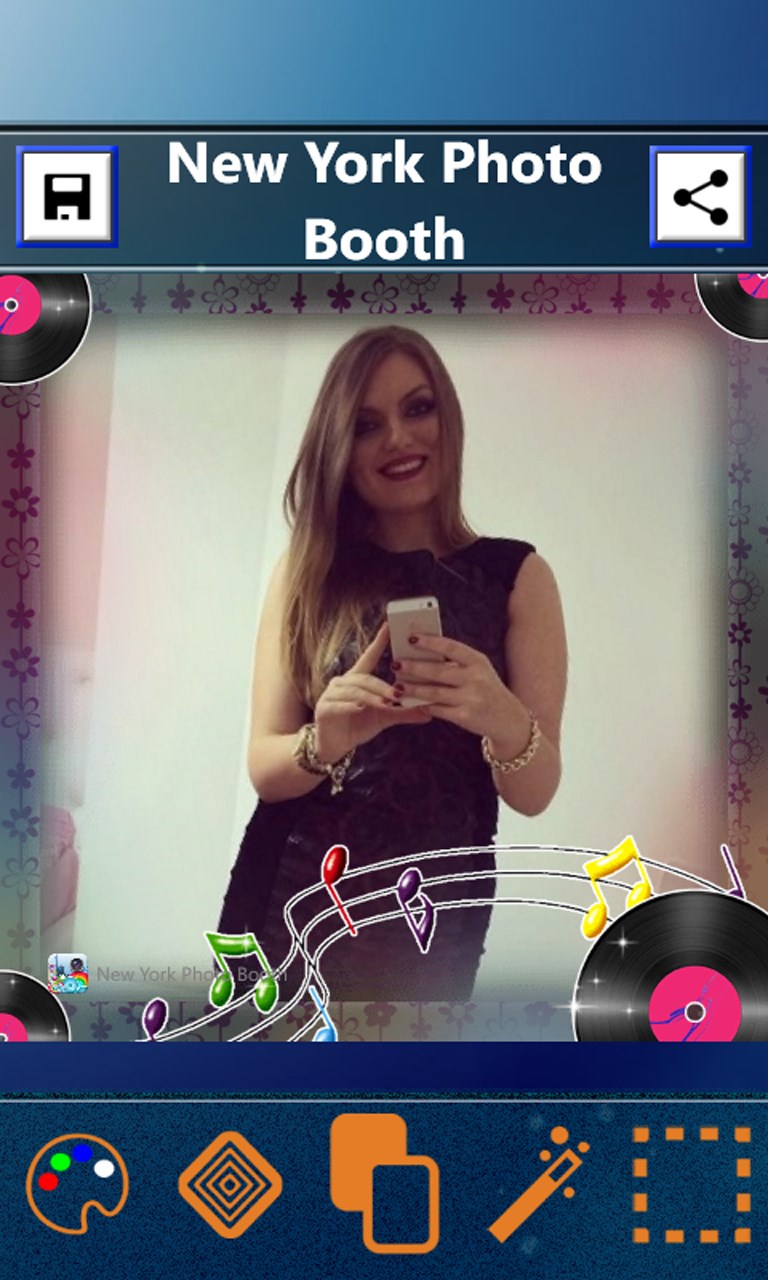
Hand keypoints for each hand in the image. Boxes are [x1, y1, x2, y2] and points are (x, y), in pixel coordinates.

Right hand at [314, 623, 431, 761]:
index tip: (389, 626)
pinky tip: (360, 708)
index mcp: (357, 680)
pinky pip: (338, 705)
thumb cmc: (358, 726)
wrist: (334, 747)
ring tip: (385, 703)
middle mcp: (342, 683)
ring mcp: (331, 695)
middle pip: (365, 678)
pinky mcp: (324, 709)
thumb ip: (403, 713)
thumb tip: (429, 712)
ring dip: (371, 696)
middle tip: (398, 694)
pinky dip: (350, 705)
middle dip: (382, 686)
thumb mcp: (383, 718)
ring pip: (354, 690)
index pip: (368, 656)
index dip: (378, 642)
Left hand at [393, 633, 529, 749]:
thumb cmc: (487, 689)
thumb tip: (420, 656)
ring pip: (434, 692)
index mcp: (478, 661)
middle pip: (438, 671)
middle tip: (395, 664)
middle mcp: (476, 679)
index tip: (410, 637)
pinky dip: (423, 705)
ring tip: (397, 686)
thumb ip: (456, 664)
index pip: (451, 647)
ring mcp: (471, 699)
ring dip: (413, 689)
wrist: (509, 720)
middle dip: (414, 668)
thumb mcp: (479, 671)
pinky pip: (438, 709)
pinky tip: (411, 702)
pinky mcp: (465, 717)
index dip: (430, 642)